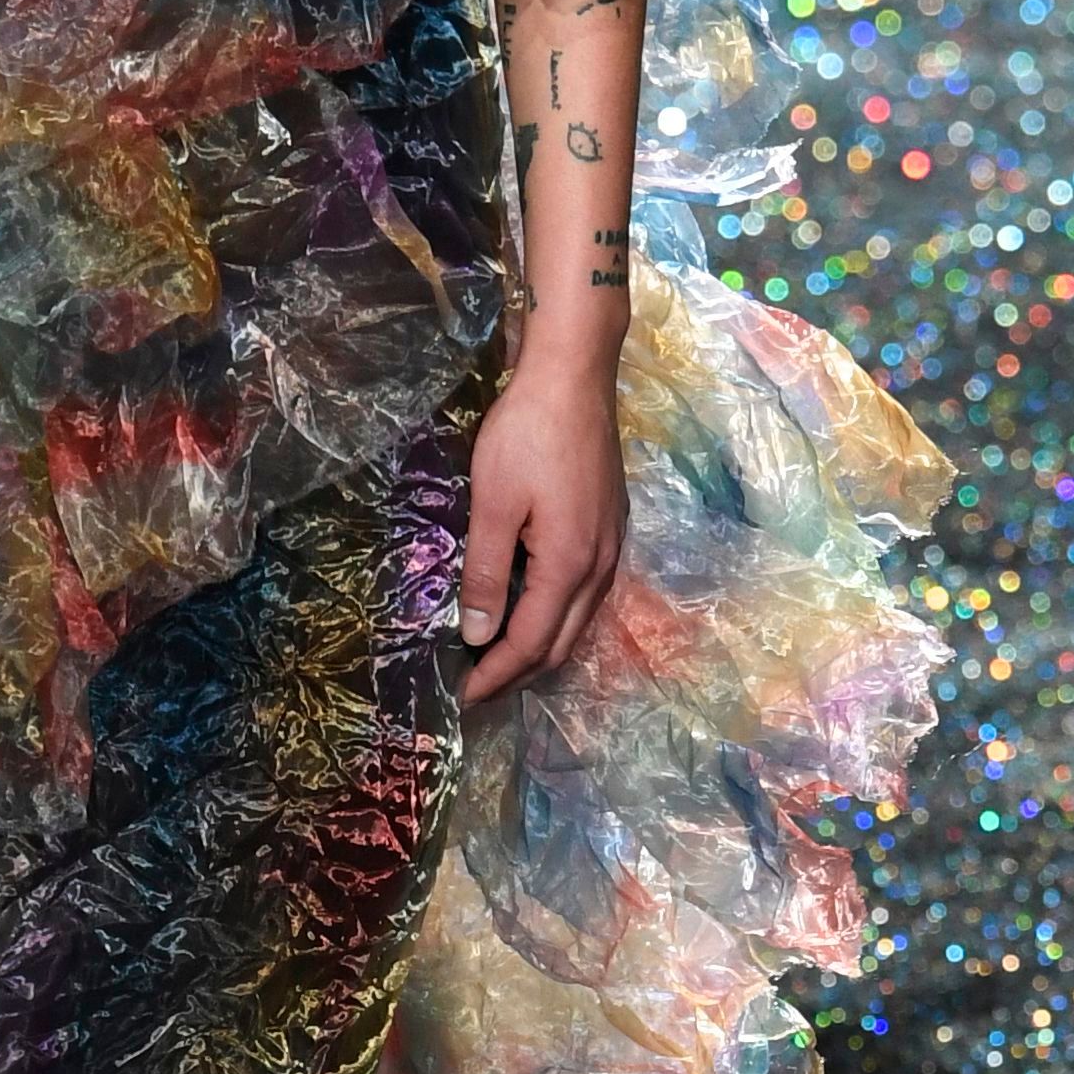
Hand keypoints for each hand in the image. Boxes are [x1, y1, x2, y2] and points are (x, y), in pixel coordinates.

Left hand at [457, 349, 629, 707]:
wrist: (574, 376)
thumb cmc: (527, 434)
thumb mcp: (494, 504)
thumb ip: (489, 573)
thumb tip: (480, 635)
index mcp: (570, 565)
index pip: (529, 643)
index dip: (494, 676)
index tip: (462, 697)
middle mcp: (601, 566)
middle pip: (561, 644)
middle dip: (518, 674)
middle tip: (475, 687)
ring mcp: (612, 547)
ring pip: (578, 622)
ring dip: (539, 648)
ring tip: (497, 659)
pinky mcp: (611, 528)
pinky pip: (586, 595)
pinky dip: (556, 618)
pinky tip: (530, 610)